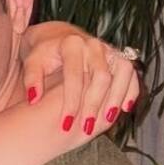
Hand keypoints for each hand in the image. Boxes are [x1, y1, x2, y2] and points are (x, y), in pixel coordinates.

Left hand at [21, 21, 140, 130]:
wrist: (58, 35)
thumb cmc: (43, 53)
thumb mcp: (33, 62)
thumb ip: (31, 79)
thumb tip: (34, 99)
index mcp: (71, 44)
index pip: (74, 76)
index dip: (70, 101)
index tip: (64, 124)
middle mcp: (93, 44)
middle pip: (102, 76)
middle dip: (94, 104)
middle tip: (85, 128)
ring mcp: (108, 48)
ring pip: (123, 72)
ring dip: (117, 97)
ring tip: (107, 120)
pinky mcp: (117, 55)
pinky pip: (131, 73)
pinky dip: (131, 89)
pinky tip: (125, 109)